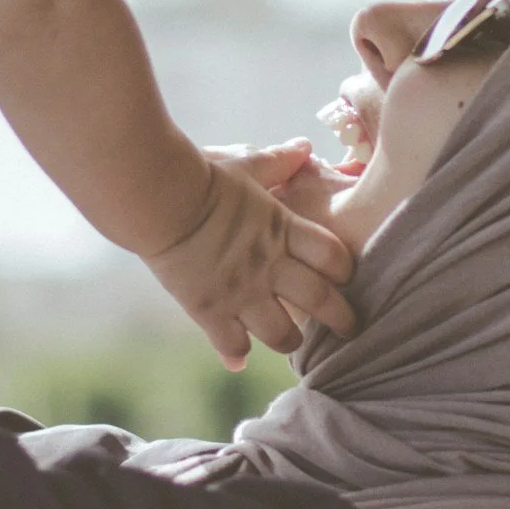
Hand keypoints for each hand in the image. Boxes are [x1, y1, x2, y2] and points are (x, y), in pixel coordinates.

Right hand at [146, 144, 355, 368]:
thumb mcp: (245, 164)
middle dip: (341, 319)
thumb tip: (303, 147)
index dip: (345, 269)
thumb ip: (278, 161)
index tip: (345, 276)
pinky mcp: (209, 309)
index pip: (334, 257)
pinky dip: (235, 355)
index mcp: (283, 229)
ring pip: (282, 335)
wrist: (158, 198)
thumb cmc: (202, 174)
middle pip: (321, 302)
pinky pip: (231, 345)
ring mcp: (241, 292)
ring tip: (291, 341)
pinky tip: (238, 361)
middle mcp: (269, 266)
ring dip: (291, 341)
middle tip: (350, 329)